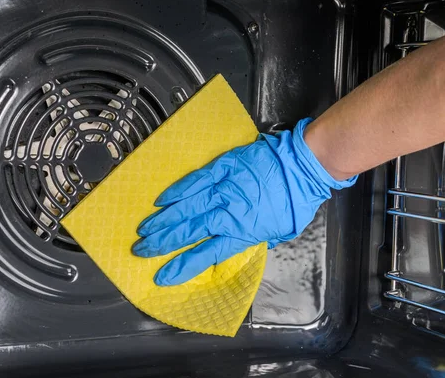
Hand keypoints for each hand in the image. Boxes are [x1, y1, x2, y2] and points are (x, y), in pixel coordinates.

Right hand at [132, 118, 356, 285]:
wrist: (304, 166)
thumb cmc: (296, 202)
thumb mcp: (279, 233)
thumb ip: (253, 240)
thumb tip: (236, 244)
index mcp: (242, 233)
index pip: (206, 255)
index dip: (182, 266)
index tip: (162, 276)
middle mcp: (228, 214)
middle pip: (189, 232)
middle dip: (162, 243)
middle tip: (141, 250)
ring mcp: (224, 190)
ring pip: (188, 208)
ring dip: (164, 221)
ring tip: (144, 230)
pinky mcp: (223, 168)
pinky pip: (196, 180)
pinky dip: (178, 190)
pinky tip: (161, 201)